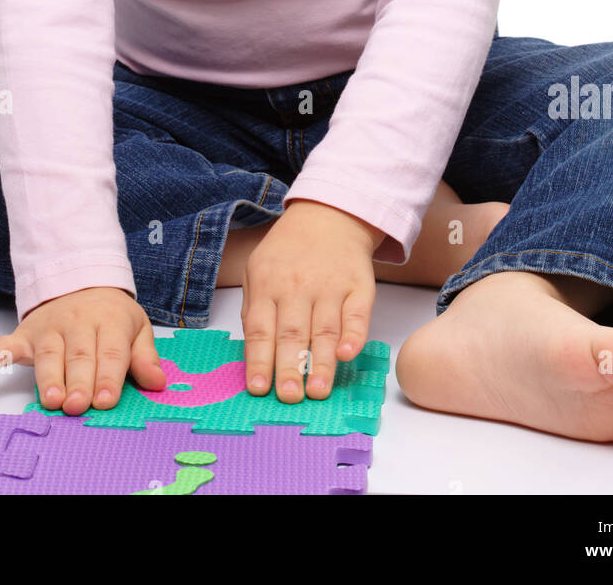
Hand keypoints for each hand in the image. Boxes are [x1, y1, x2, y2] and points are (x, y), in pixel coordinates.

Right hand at [0, 285, 166, 414]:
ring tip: (51, 400)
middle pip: (78, 356)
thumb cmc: (111, 315)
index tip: (105, 400)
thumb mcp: (136, 327)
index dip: (108, 377)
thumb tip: (158, 382)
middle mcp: (78, 323)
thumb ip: (144, 356)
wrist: (82, 279)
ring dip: (48, 377)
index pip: (110, 352)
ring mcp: (49, 328)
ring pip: (49, 354)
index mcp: (109, 321)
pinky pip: (6, 344)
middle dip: (78, 381)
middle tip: (77, 406)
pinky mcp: (27, 333)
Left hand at [241, 199, 382, 403]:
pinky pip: (357, 315)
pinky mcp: (358, 286)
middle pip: (292, 333)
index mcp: (267, 284)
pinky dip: (354, 335)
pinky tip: (348, 354)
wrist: (329, 215)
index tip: (259, 389)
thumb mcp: (258, 269)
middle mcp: (297, 286)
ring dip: (322, 363)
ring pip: (325, 330)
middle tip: (290, 398)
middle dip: (290, 368)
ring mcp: (330, 286)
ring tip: (318, 391)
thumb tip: (254, 355)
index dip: (260, 361)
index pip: (261, 330)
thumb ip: (254, 310)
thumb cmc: (289, 251)